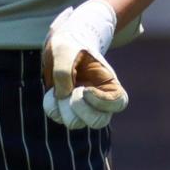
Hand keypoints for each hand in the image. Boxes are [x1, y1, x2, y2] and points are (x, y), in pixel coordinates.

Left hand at [42, 0, 128, 128]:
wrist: (61, 47)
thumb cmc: (70, 45)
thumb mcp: (65, 48)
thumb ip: (64, 70)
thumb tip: (62, 95)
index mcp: (110, 83)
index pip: (118, 103)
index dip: (101, 101)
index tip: (85, 89)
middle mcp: (99, 100)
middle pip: (98, 121)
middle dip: (80, 109)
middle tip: (72, 90)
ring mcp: (83, 107)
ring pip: (76, 123)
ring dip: (62, 107)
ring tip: (58, 89)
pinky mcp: (66, 109)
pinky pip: (57, 117)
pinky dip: (51, 105)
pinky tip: (52, 92)